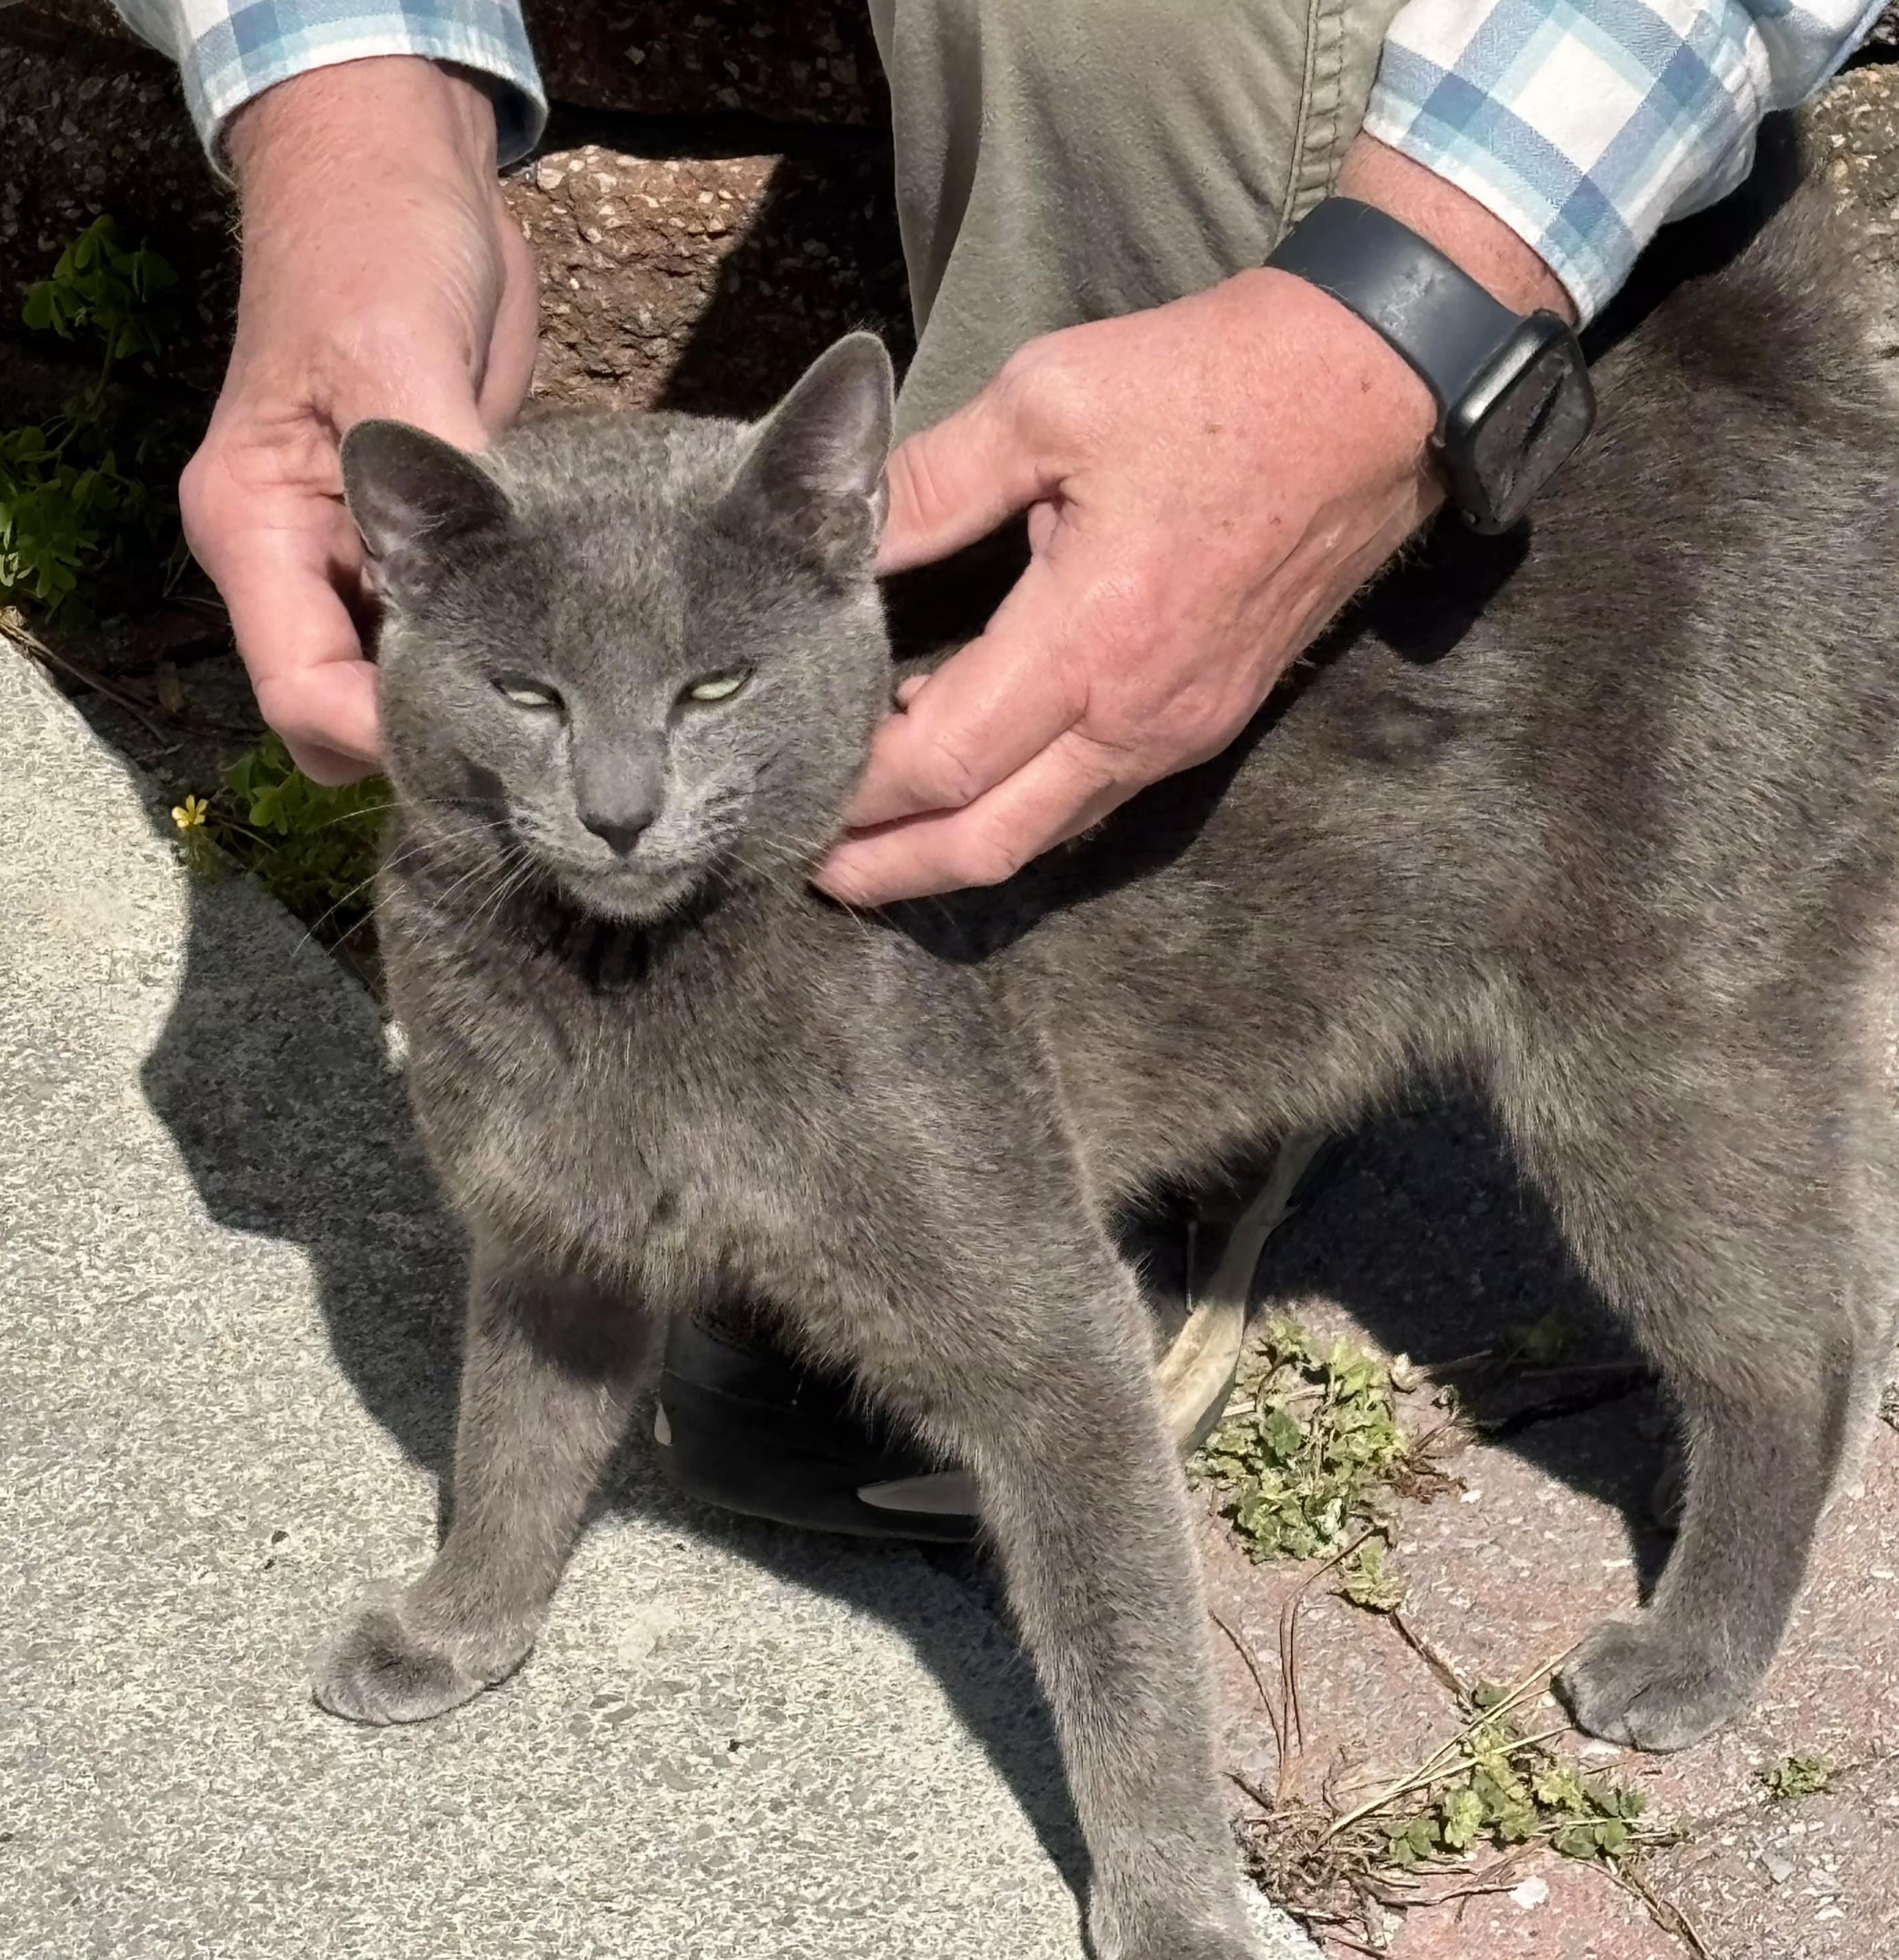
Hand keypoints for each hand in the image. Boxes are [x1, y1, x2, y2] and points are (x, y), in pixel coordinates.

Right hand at [179, 58, 537, 781]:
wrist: (399, 181)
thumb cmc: (374, 247)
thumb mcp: (396, 353)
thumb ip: (429, 471)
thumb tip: (468, 569)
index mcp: (253, 528)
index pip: (306, 694)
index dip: (392, 737)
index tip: (492, 754)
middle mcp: (294, 558)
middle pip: (348, 712)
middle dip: (435, 741)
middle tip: (549, 763)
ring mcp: (352, 554)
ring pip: (400, 682)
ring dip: (474, 705)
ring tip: (578, 724)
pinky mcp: (418, 540)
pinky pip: (446, 632)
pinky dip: (496, 655)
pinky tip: (574, 664)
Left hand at [816, 138, 1571, 904]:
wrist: (1375, 397)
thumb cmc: (1216, 384)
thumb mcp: (1051, 400)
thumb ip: (932, 482)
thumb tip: (835, 536)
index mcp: (1089, 642)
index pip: (939, 762)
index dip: (855, 790)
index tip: (788, 788)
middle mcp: (1136, 717)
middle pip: (987, 841)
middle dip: (892, 869)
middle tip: (812, 871)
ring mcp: (1178, 732)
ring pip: (1043, 834)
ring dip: (952, 849)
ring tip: (876, 843)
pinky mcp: (1207, 721)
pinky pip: (1091, 798)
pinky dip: (1018, 809)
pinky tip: (973, 782)